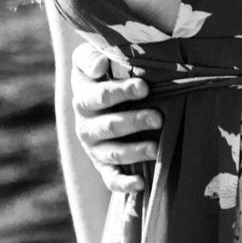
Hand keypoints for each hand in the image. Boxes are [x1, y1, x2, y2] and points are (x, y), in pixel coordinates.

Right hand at [71, 42, 157, 192]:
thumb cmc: (103, 73)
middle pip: (109, 126)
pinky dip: (124, 184)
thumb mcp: (89, 59)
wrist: (99, 100)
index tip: (144, 87)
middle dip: (134, 122)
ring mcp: (95, 149)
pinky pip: (111, 179)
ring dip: (134, 151)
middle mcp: (86, 127)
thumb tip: (99, 65)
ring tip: (156, 149)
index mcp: (83, 99)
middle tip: (158, 118)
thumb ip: (89, 58)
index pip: (100, 96)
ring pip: (113, 153)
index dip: (121, 92)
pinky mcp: (104, 167)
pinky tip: (141, 183)